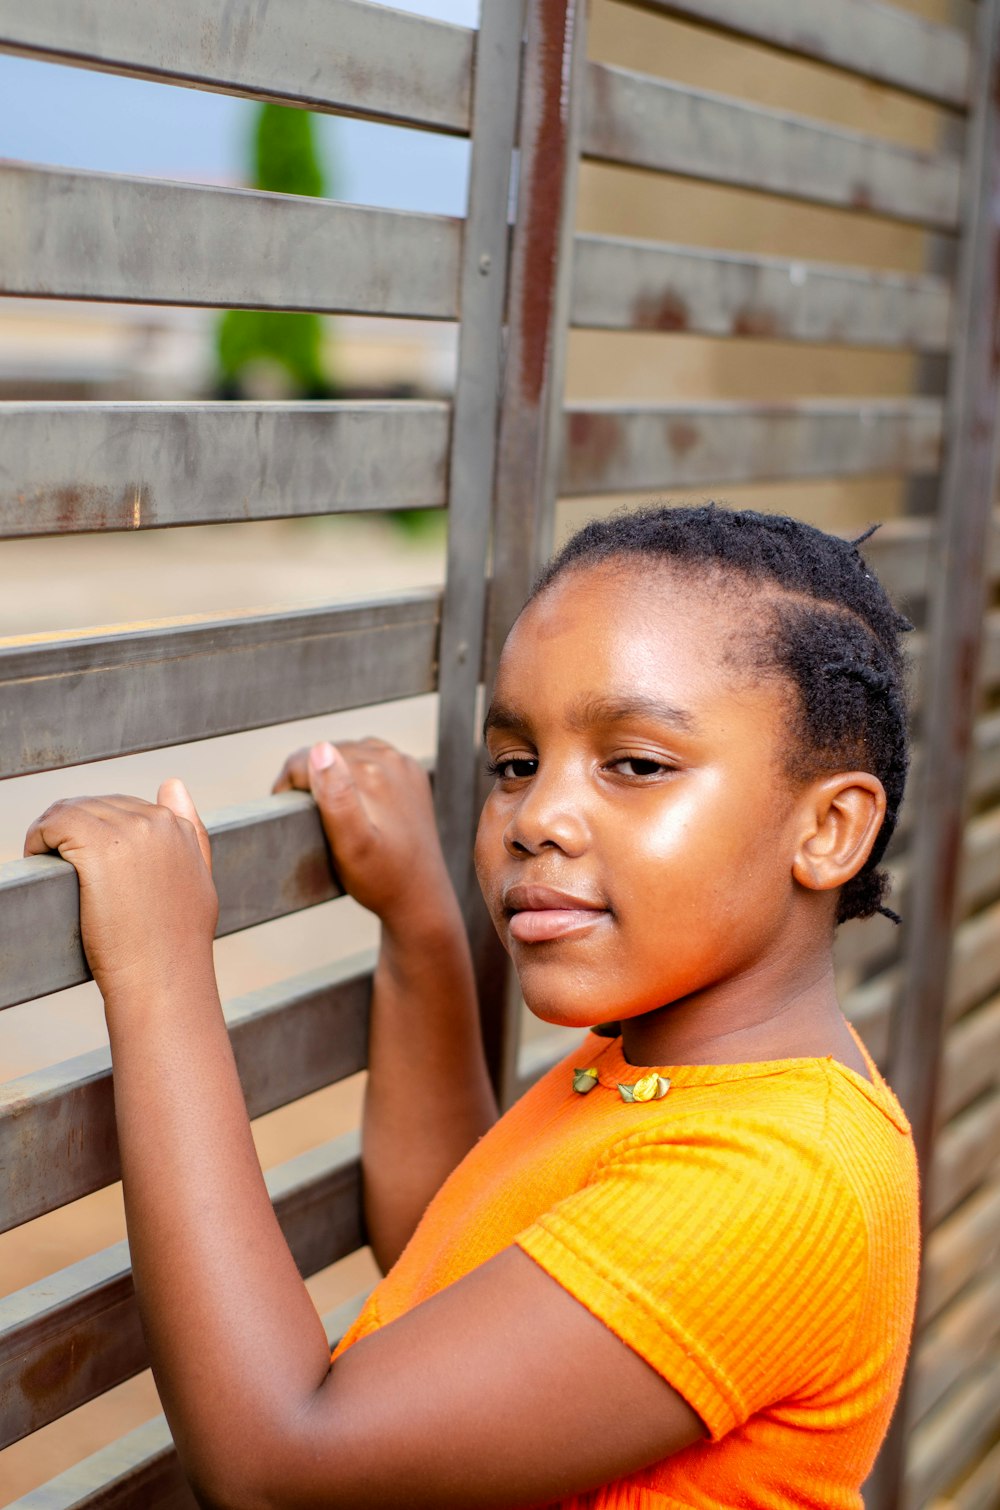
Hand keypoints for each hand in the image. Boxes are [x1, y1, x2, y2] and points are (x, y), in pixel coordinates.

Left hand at [23, 779, 217, 1002]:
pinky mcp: (96, 845)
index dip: (99, 833)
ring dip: (52, 833)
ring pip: (70, 810)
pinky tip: (40, 861)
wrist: (164, 978)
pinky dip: (38, 839)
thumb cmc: (176, 943)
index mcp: (177, 826)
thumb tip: (173, 784)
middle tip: (62, 867)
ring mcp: (127, 831)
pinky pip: (52, 823)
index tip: (89, 864)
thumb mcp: (197, 880)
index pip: (123, 806)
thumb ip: (191, 833)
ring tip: (49, 863)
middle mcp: (155, 821)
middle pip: (94, 805)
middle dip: (73, 830)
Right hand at [272, 739, 451, 934]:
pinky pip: (374, 759)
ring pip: (349, 753)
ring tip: (329, 807)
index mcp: (369, 775)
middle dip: (310, 778)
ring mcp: (403, 766)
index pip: (307, 759)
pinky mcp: (411, 774)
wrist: (419, 895)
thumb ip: (335, 798)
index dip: (287, 784)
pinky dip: (358, 773)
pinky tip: (356, 800)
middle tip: (306, 815)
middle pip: (328, 753)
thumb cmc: (381, 878)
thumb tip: (320, 751)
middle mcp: (389, 762)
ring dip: (333, 774)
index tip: (285, 809)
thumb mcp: (350, 846)